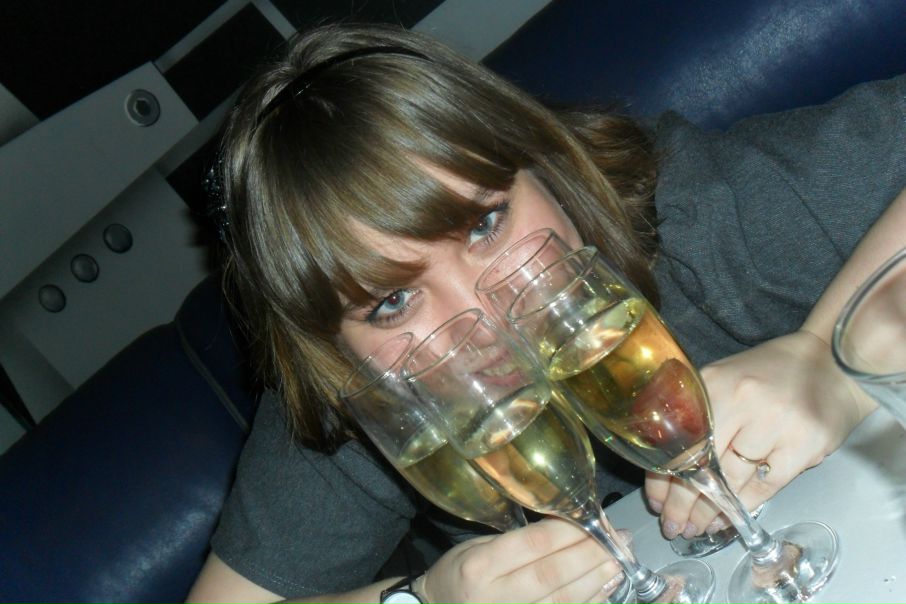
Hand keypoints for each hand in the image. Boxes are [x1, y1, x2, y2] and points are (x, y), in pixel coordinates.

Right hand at [421, 518, 626, 602]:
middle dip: (591, 555)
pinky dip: (588, 602)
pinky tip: (605, 587)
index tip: (594, 520)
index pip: (532, 544)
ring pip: (563, 601)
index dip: (568, 532)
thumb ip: (520, 540)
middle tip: (619, 540)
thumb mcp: (479, 546)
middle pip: (552, 575)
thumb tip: (568, 526)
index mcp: (480, 565)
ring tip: (619, 562)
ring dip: (597, 581)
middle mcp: (495, 596)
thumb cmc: (460, 573)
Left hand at [644, 329, 875, 538]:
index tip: (656, 503)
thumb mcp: (724, 381)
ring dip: (710, 510)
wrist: (831, 362)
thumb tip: (668, 470)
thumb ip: (697, 416)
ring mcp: (776, 422)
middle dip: (682, 502)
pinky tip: (728, 518)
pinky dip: (743, 506)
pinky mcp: (805, 443)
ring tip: (696, 527)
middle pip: (702, 463)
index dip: (663, 478)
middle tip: (673, 525)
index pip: (678, 440)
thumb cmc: (768, 375)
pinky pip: (766, 485)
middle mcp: (742, 400)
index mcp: (714, 382)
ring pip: (731, 480)